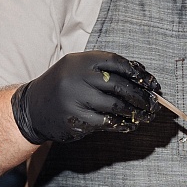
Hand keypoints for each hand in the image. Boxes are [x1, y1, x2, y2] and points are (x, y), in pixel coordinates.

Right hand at [11, 51, 159, 143]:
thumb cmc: (63, 86)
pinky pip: (104, 123)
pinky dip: (121, 125)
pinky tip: (129, 125)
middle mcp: (77, 77)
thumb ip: (105, 69)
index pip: (116, 62)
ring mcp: (75, 99)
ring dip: (134, 112)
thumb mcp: (78, 69)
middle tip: (154, 104)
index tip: (152, 83)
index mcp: (81, 61)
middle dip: (140, 96)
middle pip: (119, 85)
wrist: (32, 108)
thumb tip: (142, 76)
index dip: (138, 73)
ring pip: (114, 106)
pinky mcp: (74, 119)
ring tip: (145, 115)